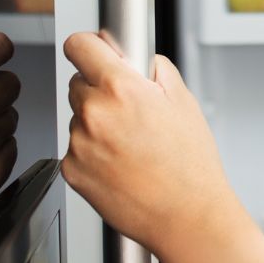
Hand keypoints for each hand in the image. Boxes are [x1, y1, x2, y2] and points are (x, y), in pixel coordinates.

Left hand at [61, 34, 238, 262]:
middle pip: (78, 83)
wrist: (186, 217)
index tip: (94, 52)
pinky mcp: (72, 171)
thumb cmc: (191, 166)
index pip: (79, 45)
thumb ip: (155, 71)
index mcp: (121, 88)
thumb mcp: (183, 102)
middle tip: (129, 111)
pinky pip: (75, 149)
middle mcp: (94, 113)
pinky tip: (119, 164)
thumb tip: (138, 58)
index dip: (90, 47)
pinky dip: (92, 152)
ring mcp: (79, 144)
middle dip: (99, 90)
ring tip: (130, 146)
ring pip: (78, 118)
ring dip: (96, 124)